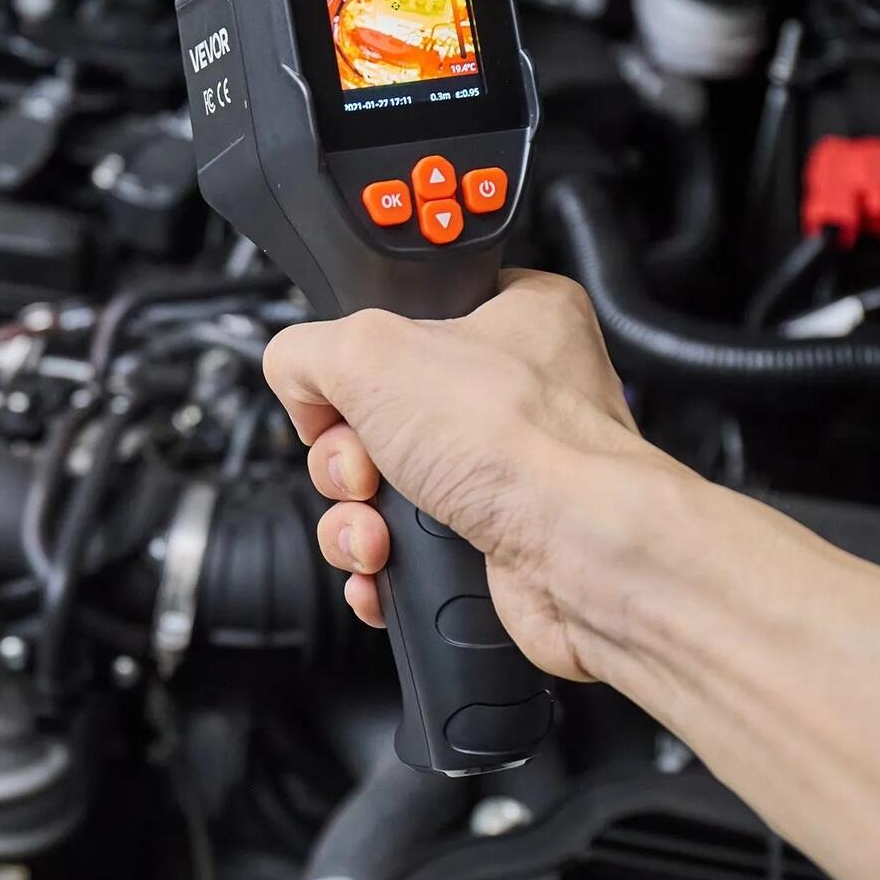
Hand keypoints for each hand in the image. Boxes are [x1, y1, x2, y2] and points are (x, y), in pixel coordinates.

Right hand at [263, 269, 694, 680]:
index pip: (394, 320)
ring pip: (379, 488)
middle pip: (372, 414)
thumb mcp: (371, 352)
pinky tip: (384, 565)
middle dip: (345, 458)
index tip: (341, 390)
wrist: (582, 561)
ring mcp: (501, 469)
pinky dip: (378, 563)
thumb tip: (297, 379)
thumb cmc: (526, 447)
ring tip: (376, 530)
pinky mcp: (489, 538)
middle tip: (365, 467)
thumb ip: (308, 348)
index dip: (352, 362)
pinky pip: (401, 547)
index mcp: (510, 314)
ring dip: (353, 519)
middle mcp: (511, 391)